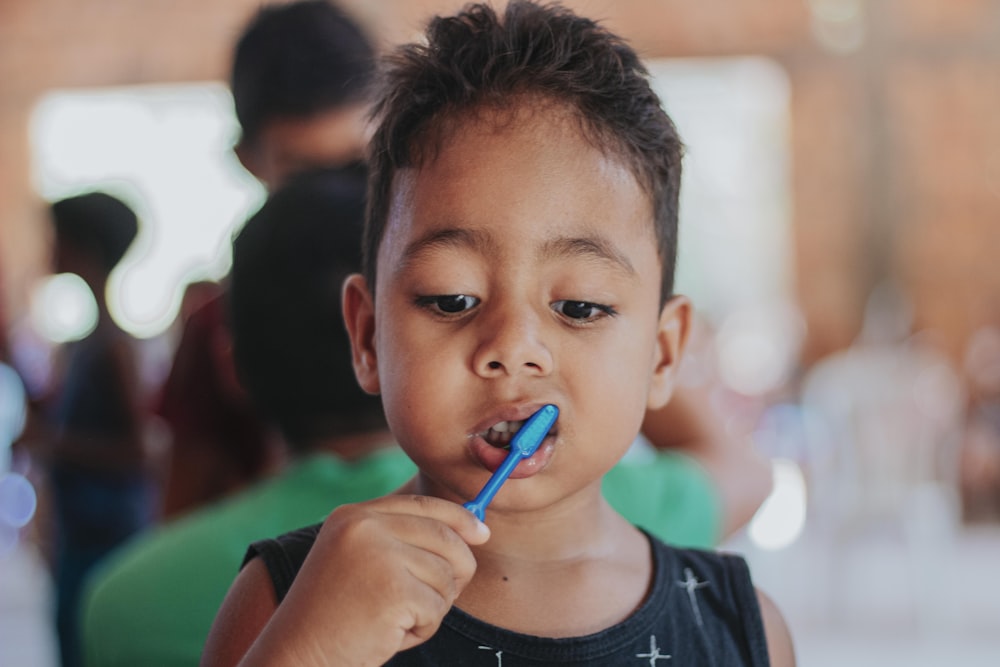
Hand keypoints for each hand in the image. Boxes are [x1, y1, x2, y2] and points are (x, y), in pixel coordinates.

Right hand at [245, 495, 489, 665]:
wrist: (296, 656)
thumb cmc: (334, 618)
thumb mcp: (359, 562)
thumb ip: (402, 541)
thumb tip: (472, 532)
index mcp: (354, 516)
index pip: (422, 505)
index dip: (459, 518)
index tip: (481, 534)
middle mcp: (365, 527)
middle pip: (445, 537)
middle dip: (457, 570)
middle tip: (441, 596)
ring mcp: (378, 556)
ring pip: (445, 576)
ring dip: (431, 607)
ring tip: (394, 620)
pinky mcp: (392, 590)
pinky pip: (436, 608)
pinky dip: (422, 629)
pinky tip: (390, 634)